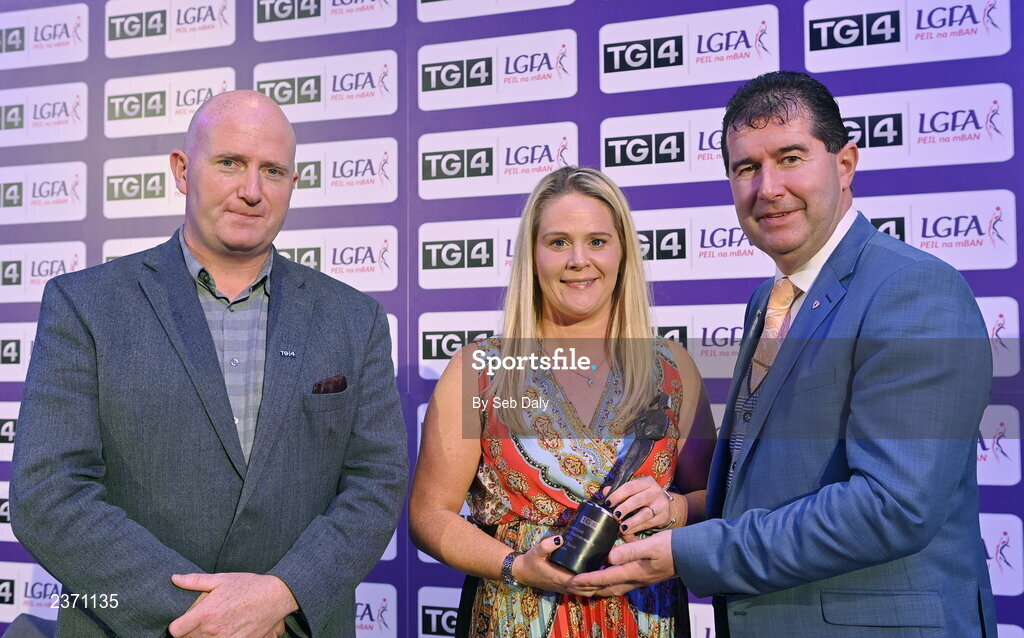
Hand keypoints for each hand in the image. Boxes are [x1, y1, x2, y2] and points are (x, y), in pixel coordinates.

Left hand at [169, 572, 296, 637]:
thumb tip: (174, 578)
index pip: (176, 631)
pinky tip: (227, 630)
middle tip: (202, 622)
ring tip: (216, 626)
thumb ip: (195, 581)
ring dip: (205, 637)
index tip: (183, 622)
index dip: (177, 626)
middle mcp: (212, 630)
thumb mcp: (221, 579)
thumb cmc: (248, 585)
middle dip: (191, 632)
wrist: (274, 597)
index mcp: (205, 613)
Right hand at [509, 536, 601, 596]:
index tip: (605, 569)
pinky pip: (582, 589)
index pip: (581, 582)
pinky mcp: (565, 586)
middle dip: (601, 583)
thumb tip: (560, 538)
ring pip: (586, 592)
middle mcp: (565, 586)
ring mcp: (566, 588)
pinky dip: (592, 586)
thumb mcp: (536, 552)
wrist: (522, 572)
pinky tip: (599, 576)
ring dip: (598, 586)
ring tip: (610, 574)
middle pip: (588, 589)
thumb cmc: (530, 562)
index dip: (593, 579)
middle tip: (613, 571)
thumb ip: (546, 545)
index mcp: (560, 578)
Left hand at [568, 530, 675, 596]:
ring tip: (587, 584)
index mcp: (634, 572)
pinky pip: (623, 583)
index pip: (604, 577)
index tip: (572, 580)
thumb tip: (609, 556)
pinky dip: (611, 581)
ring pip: (615, 587)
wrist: (691, 555)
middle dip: (589, 588)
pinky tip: (610, 573)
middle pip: (607, 588)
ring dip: (599, 587)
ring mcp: (641, 580)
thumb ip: (629, 550)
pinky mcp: (646, 576)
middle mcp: (636, 579)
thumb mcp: (650, 545)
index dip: (587, 579)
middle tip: (574, 587)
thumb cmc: (671, 547)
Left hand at [605, 477, 681, 541]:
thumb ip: (620, 491)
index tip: (608, 503)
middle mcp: (655, 492)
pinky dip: (636, 528)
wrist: (664, 505)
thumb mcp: (635, 491)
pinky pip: (648, 524)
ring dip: (631, 521)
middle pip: (637, 500)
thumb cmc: (645, 496)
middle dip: (624, 508)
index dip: (617, 495)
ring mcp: (661, 505)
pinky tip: (628, 531)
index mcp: (646, 482)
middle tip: (615, 515)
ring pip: (644, 514)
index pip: (630, 487)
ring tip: (621, 527)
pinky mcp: (663, 517)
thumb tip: (606, 491)